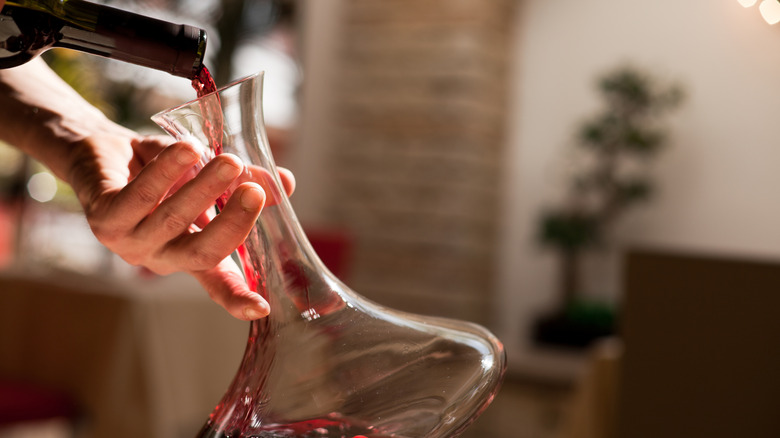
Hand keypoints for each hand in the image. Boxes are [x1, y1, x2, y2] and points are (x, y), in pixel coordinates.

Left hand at [70, 132, 294, 320]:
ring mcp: (131, 242)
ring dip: (204, 189)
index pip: (218, 284)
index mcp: (191, 253)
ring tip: (230, 161)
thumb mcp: (209, 173)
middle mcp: (163, 256)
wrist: (102, 149)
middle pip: (202, 253)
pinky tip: (188, 149)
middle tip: (254, 191)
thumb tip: (283, 184)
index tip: (261, 308)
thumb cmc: (161, 170)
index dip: (239, 298)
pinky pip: (140, 197)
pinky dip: (166, 172)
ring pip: (172, 221)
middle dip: (232, 223)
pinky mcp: (104, 219)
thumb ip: (244, 181)